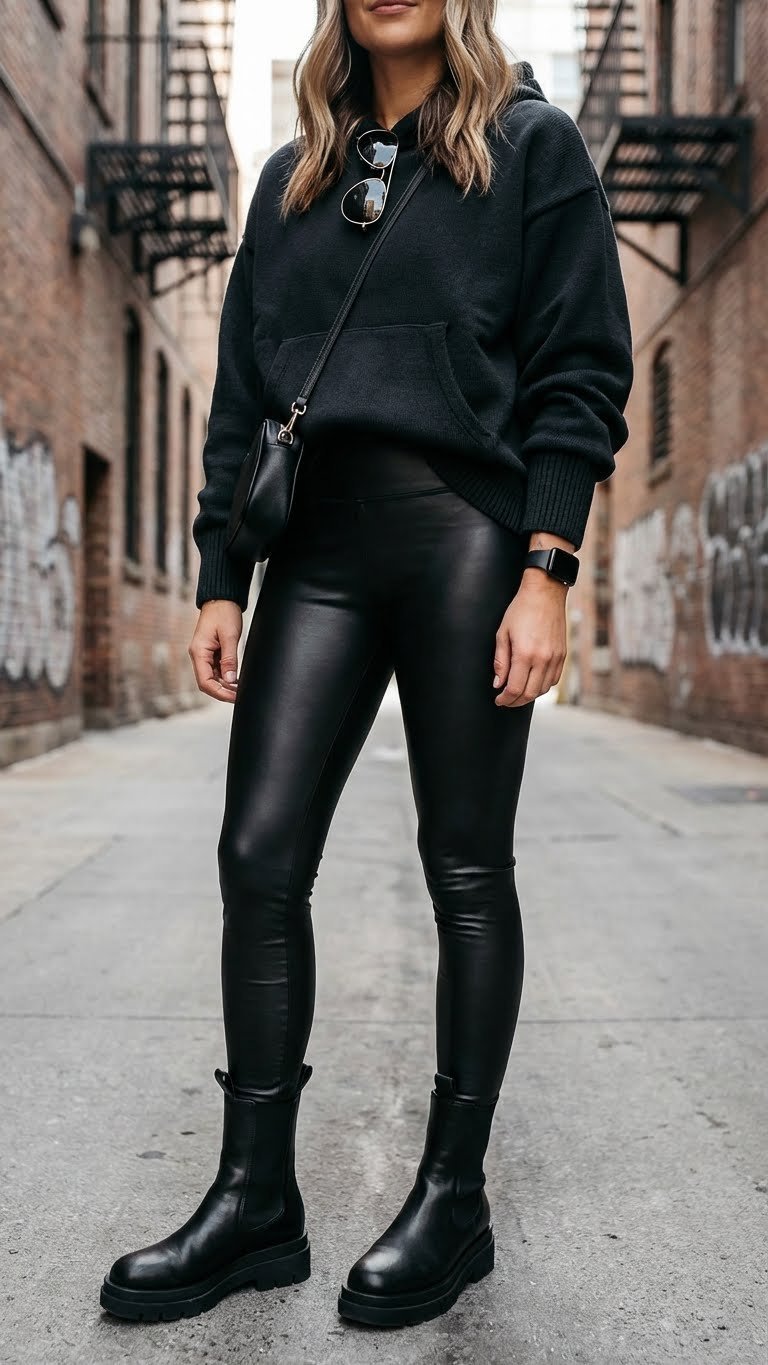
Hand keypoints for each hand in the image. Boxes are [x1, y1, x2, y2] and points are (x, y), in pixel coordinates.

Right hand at [188, 600, 243, 702]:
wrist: (221, 599)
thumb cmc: (224, 613)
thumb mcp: (230, 636)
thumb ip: (230, 659)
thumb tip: (231, 679)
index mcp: (198, 652)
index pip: (205, 682)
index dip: (219, 693)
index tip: (235, 697)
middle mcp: (198, 655)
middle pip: (207, 683)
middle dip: (222, 692)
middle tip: (240, 696)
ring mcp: (204, 654)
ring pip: (212, 678)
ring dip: (224, 685)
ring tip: (240, 690)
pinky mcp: (210, 652)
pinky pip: (216, 670)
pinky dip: (225, 677)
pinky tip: (236, 680)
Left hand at [493, 569, 567, 706]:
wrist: (545, 593)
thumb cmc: (521, 610)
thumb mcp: (503, 633)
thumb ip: (500, 661)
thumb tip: (498, 683)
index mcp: (525, 654)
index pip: (514, 688)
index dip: (505, 699)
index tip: (499, 700)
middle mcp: (542, 659)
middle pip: (530, 693)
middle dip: (515, 702)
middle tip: (506, 701)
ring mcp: (555, 658)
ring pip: (543, 689)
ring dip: (529, 696)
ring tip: (518, 694)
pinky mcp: (563, 655)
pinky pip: (554, 680)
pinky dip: (543, 686)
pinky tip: (533, 683)